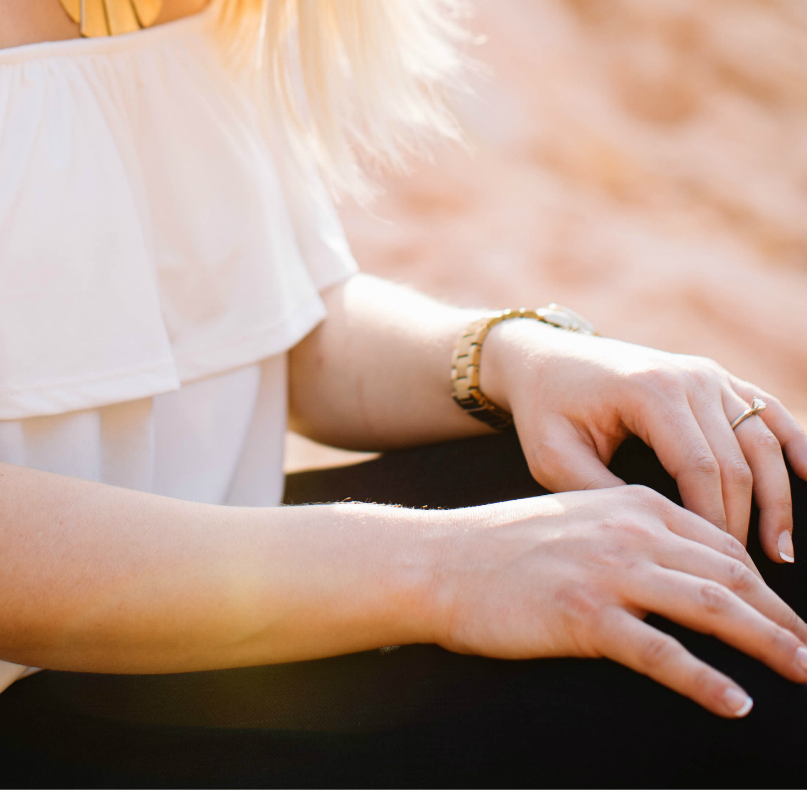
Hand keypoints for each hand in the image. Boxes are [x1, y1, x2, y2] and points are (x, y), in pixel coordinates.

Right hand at [431, 484, 806, 716]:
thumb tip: (690, 574)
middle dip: (783, 618)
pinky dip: (706, 681)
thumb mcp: (575, 520)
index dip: (767, 587)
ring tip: (803, 673)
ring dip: (768, 644)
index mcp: (631, 504)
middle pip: (731, 576)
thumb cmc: (501, 549)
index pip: (722, 545)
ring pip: (712, 608)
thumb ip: (632, 536)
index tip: (792, 620)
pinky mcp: (584, 614)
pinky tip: (734, 702)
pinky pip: (662, 653)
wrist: (434, 560)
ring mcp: (607, 572)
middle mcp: (628, 531)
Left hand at [485, 322, 806, 560]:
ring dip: (780, 497)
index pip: (701, 468)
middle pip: (739, 460)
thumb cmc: (545, 412)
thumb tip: (656, 541)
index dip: (717, 522)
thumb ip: (602, 494)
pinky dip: (796, 448)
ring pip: (764, 441)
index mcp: (649, 391)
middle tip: (755, 578)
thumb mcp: (554, 457)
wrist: (543, 358)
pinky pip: (770, 414)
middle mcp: (688, 377)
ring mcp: (708, 374)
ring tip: (783, 550)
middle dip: (750, 522)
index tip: (720, 571)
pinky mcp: (718, 379)